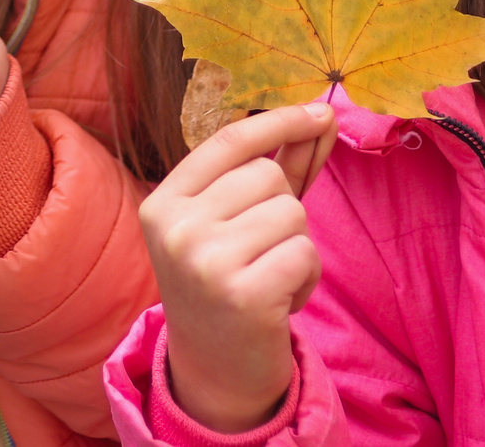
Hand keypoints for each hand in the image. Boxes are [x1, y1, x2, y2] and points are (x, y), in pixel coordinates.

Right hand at [139, 101, 335, 434]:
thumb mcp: (236, 223)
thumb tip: (321, 117)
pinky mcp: (242, 294)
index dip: (279, 121)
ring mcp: (204, 261)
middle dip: (284, 210)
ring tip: (269, 277)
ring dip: (297, 246)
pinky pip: (305, 253)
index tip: (320, 111)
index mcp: (163, 202)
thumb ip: (276, 167)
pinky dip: (306, 278)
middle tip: (260, 254)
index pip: (229, 140)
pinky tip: (279, 300)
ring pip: (292, 214)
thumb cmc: (230, 284)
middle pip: (269, 176)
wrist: (216, 372)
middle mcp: (176, 227)